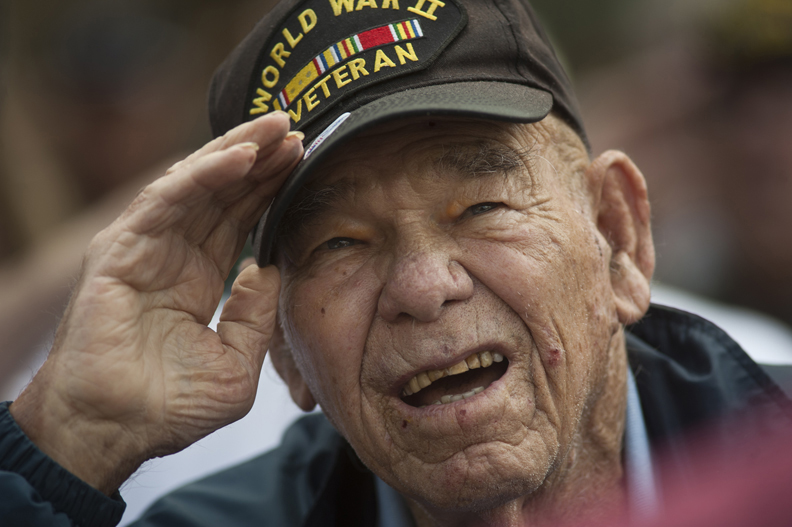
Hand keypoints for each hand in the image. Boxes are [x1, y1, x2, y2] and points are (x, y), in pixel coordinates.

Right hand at [9, 112, 302, 493]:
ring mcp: (144, 247)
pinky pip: (167, 201)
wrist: (116, 430)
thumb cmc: (169, 406)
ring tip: (276, 128)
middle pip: (222, 192)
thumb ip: (256, 317)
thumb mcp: (237, 365)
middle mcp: (173, 254)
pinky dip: (203, 175)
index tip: (304, 159)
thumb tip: (269, 269)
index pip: (239, 217)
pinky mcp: (119, 249)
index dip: (269, 187)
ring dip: (237, 152)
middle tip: (295, 127)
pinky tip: (240, 157)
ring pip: (196, 184)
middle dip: (260, 158)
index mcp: (199, 276)